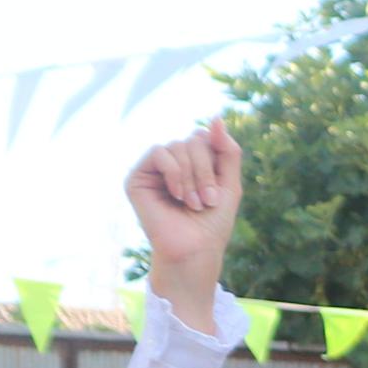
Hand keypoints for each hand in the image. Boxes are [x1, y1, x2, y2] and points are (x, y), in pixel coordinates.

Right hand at [125, 120, 240, 330]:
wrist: (195, 250)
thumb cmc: (212, 223)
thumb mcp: (230, 184)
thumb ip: (227, 150)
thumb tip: (216, 117)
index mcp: (192, 163)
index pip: (204, 137)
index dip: (216, 158)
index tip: (220, 190)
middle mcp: (172, 163)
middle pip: (192, 139)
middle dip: (206, 170)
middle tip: (207, 201)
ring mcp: (153, 169)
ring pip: (177, 146)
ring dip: (193, 176)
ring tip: (194, 204)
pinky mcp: (137, 177)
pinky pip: (159, 153)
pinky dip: (175, 173)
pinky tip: (178, 195)